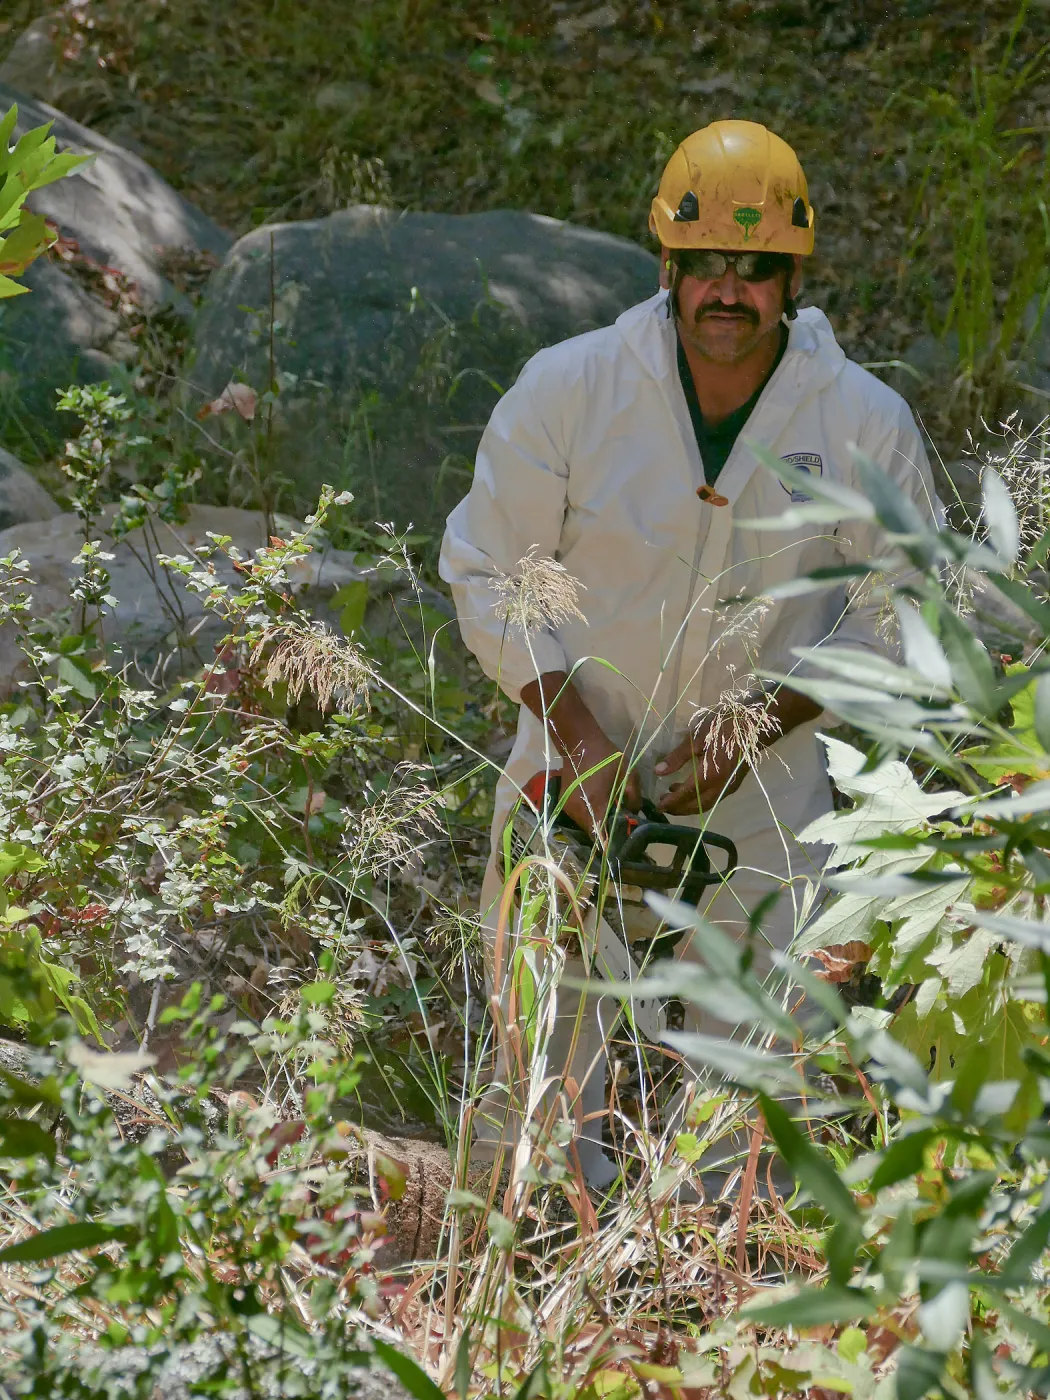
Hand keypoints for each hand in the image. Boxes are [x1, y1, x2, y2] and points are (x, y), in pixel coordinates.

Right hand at [520, 673, 639, 836]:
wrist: (579, 742)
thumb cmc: (606, 757)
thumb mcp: (628, 774)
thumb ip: (634, 797)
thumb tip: (634, 815)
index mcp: (593, 804)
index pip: (602, 836)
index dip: (613, 843)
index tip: (625, 844)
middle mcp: (577, 811)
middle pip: (594, 834)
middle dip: (608, 834)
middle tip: (623, 829)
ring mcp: (568, 808)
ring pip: (586, 827)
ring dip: (599, 825)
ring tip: (613, 818)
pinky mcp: (564, 804)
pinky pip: (580, 818)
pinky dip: (591, 818)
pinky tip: (601, 809)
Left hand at [654, 685, 821, 815]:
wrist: (757, 725)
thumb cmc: (726, 726)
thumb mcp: (698, 738)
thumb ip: (678, 757)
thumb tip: (658, 771)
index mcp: (709, 774)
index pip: (685, 795)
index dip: (670, 802)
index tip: (657, 806)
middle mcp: (720, 786)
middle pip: (696, 805)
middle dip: (678, 809)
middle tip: (662, 806)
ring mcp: (729, 786)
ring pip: (706, 804)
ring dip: (689, 805)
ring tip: (672, 796)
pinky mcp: (734, 783)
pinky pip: (714, 798)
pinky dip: (700, 799)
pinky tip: (690, 788)